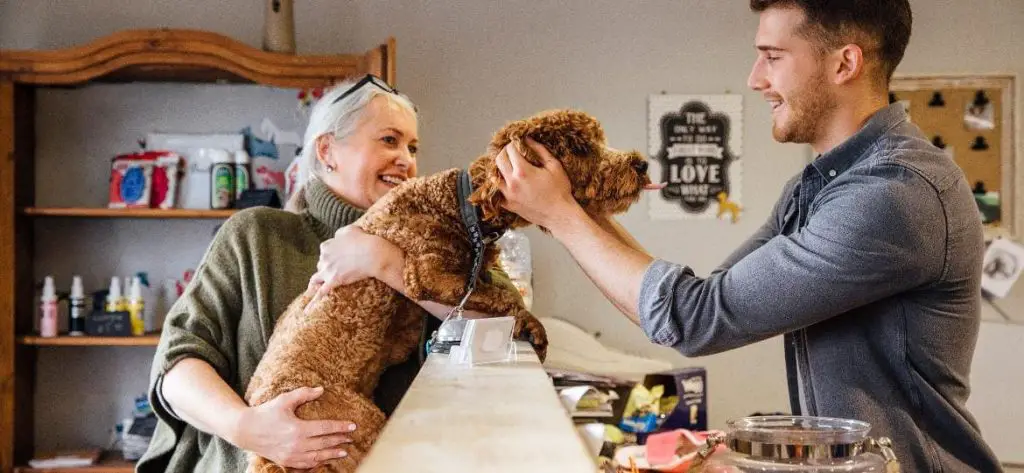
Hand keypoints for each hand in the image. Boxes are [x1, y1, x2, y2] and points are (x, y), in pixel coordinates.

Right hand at [233, 387, 355, 468]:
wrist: (245, 430)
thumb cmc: (265, 413)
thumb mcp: (284, 400)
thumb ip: (303, 394)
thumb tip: (321, 390)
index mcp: (298, 429)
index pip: (325, 428)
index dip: (340, 427)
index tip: (352, 426)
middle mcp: (296, 445)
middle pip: (324, 443)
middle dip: (340, 440)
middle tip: (351, 437)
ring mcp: (291, 455)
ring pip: (318, 456)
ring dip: (332, 454)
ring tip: (343, 451)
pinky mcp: (286, 461)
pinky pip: (306, 464)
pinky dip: (318, 462)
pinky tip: (325, 459)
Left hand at [306, 226, 401, 313]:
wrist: (372, 253)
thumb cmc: (364, 240)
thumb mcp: (351, 230)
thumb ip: (341, 233)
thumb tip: (338, 236)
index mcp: (327, 246)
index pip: (324, 252)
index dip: (331, 256)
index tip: (337, 259)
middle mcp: (324, 257)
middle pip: (320, 265)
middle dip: (326, 269)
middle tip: (337, 272)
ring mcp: (328, 270)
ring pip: (316, 279)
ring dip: (316, 284)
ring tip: (312, 291)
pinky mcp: (334, 281)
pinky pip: (320, 294)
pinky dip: (312, 303)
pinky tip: (306, 311)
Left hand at [494, 138, 579, 229]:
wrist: (560, 215)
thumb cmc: (560, 192)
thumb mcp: (554, 166)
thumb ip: (540, 150)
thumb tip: (528, 140)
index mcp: (523, 172)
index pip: (510, 150)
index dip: (513, 143)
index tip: (518, 143)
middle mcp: (512, 183)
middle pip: (498, 160)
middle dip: (504, 152)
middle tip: (512, 151)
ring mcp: (508, 195)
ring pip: (494, 176)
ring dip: (500, 168)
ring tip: (509, 165)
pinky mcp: (509, 205)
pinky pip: (497, 192)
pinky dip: (500, 184)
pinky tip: (507, 181)